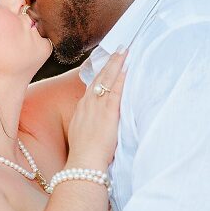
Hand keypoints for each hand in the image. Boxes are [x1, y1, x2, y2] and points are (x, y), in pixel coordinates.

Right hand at [66, 49, 126, 169]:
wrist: (83, 163)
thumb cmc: (84, 154)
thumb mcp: (82, 134)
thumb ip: (89, 124)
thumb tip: (96, 123)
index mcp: (82, 109)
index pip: (92, 86)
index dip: (100, 73)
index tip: (106, 62)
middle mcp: (88, 104)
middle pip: (99, 77)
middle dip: (109, 62)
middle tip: (118, 48)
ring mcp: (97, 106)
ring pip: (107, 79)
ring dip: (116, 63)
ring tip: (125, 51)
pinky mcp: (109, 112)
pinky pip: (116, 89)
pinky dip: (121, 77)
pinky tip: (127, 67)